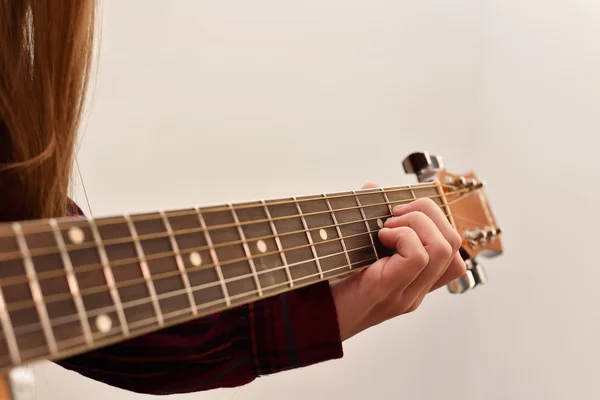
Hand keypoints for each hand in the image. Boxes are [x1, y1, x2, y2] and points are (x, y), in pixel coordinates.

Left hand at [331, 183, 466, 340]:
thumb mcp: (357, 247)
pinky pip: (417, 256)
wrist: (313, 316)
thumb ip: (369, 218)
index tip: (403, 214)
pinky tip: (379, 238)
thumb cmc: (333, 280)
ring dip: (416, 223)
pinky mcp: (388, 290)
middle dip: (428, 213)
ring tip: (386, 227)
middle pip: (454, 243)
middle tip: (394, 215)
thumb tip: (373, 187)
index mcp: (416, 282)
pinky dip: (402, 236)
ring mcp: (407, 294)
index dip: (438, 223)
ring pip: (443, 248)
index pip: (455, 256)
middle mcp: (418, 290)